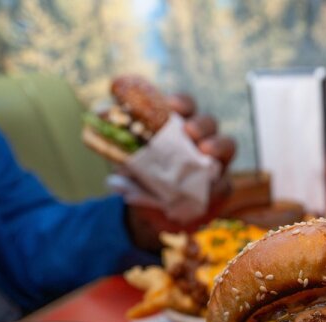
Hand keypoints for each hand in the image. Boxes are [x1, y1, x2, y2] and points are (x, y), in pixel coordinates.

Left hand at [124, 92, 236, 249]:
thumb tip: (100, 112)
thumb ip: (117, 137)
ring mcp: (213, 163)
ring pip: (226, 146)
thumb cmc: (140, 178)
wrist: (148, 214)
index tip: (171, 107)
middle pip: (209, 123)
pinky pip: (225, 182)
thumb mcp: (126, 159)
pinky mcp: (220, 187)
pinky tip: (209, 188)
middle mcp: (199, 139)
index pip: (185, 106)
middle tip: (189, 133)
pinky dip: (218, 184)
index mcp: (178, 126)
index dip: (181, 103)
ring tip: (206, 153)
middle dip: (201, 125)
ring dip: (217, 146)